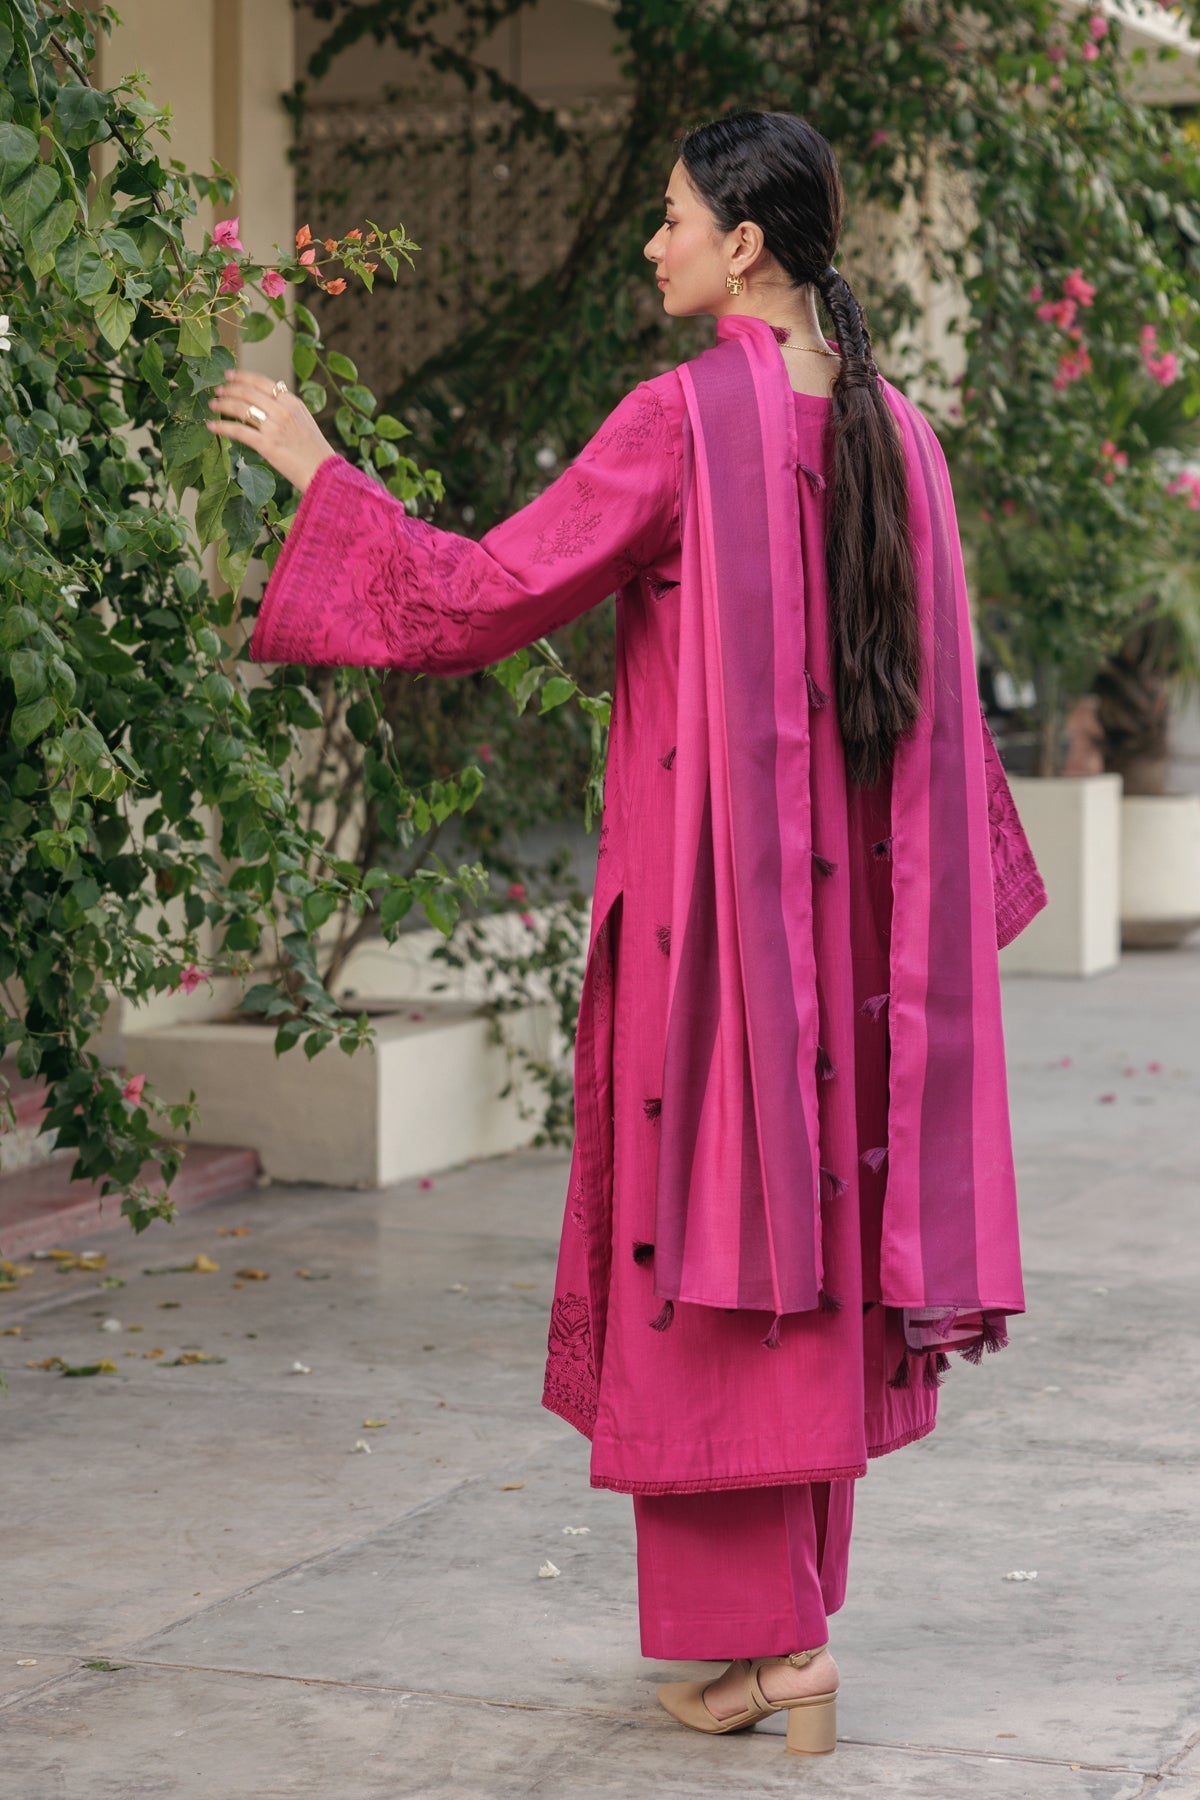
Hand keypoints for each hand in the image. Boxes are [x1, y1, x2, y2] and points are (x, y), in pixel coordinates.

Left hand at [206, 369, 337, 492]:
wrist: (324, 473)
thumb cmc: (314, 450)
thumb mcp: (304, 421)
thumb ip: (286, 409)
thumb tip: (265, 402)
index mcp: (292, 402)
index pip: (262, 382)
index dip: (242, 376)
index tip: (228, 375)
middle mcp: (282, 411)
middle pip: (248, 392)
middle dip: (228, 389)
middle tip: (217, 390)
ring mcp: (274, 428)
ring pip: (241, 408)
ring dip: (222, 404)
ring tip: (213, 405)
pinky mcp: (267, 445)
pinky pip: (238, 431)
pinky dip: (221, 427)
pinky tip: (211, 426)